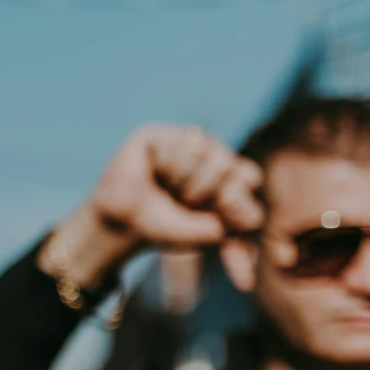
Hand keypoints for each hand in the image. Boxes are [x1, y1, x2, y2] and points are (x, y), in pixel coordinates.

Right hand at [41, 125, 264, 293]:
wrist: (120, 226)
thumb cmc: (163, 227)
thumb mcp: (204, 233)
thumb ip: (232, 225)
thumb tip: (250, 218)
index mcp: (227, 176)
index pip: (250, 179)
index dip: (236, 203)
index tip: (217, 226)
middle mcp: (210, 153)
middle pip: (233, 167)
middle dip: (210, 196)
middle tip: (185, 205)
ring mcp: (185, 141)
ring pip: (211, 155)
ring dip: (188, 184)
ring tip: (167, 190)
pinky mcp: (160, 135)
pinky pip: (183, 145)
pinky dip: (170, 167)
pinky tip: (154, 172)